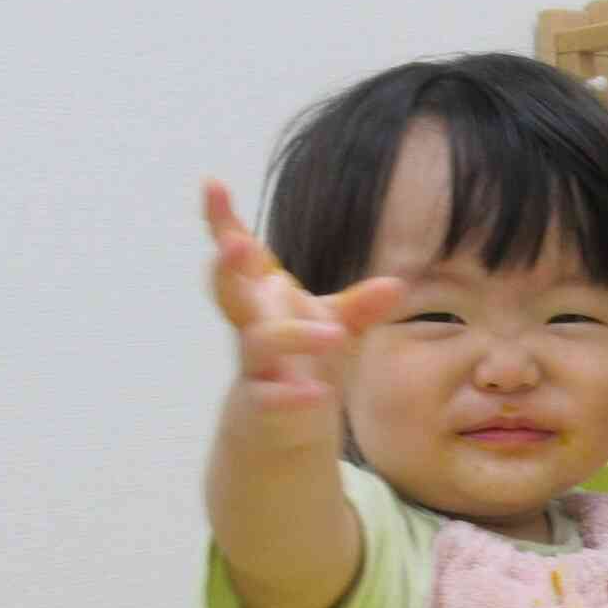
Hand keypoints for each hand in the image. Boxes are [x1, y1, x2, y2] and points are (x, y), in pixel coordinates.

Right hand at [204, 179, 400, 433]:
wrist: (285, 424)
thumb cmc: (305, 360)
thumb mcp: (336, 325)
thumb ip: (362, 305)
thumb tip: (396, 285)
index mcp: (263, 298)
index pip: (239, 256)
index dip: (221, 220)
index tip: (211, 183)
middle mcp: (251, 326)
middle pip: (230, 292)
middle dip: (229, 268)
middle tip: (236, 244)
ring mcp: (253, 364)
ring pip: (260, 342)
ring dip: (295, 336)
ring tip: (334, 335)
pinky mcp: (261, 402)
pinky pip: (272, 396)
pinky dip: (295, 395)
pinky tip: (320, 395)